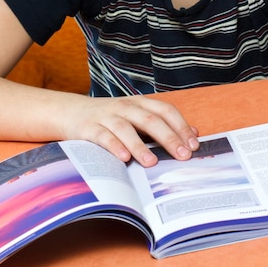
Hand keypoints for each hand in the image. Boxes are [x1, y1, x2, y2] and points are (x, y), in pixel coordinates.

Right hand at [66, 94, 199, 166]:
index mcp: (140, 103)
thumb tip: (194, 133)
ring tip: (152, 163)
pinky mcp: (90, 128)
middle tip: (182, 155)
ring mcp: (107, 116)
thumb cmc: (112, 118)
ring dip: (140, 146)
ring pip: (126, 128)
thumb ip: (163, 124)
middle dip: (168, 138)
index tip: (193, 145)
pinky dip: (114, 147)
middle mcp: (125, 107)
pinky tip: (123, 158)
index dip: (181, 126)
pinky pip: (103, 137)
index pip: (166, 111)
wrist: (72, 111)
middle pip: (150, 120)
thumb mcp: (137, 116)